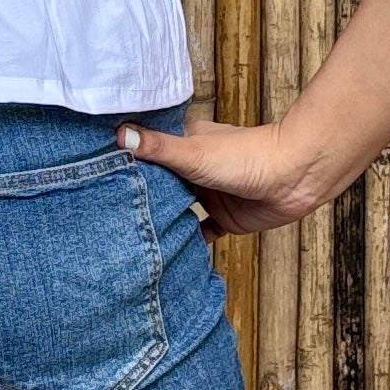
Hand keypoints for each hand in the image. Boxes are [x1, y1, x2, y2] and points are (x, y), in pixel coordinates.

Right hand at [114, 106, 333, 236]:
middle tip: (104, 215)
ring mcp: (210, 194)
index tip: (93, 174)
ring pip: (177, 210)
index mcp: (184, 146)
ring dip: (161, 221)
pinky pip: (201, 233)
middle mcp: (193, 170)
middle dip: (139, 197)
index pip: (145, 153)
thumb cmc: (247, 156)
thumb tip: (118, 134)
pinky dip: (187, 242)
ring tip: (127, 237)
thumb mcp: (193, 152)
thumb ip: (157, 148)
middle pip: (159, 185)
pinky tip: (166, 255)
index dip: (123, 162)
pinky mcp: (225, 218)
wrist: (296, 177)